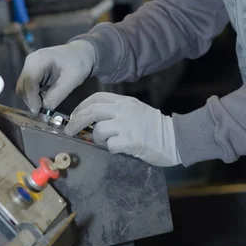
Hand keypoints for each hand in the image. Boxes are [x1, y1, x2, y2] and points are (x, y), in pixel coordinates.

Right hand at [16, 40, 95, 113]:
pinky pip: (28, 88)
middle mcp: (30, 62)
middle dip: (31, 101)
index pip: (29, 81)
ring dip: (32, 100)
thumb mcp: (72, 80)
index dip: (32, 99)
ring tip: (46, 104)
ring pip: (23, 89)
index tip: (40, 111)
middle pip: (22, 87)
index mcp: (39, 59)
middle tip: (44, 112)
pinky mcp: (32, 73)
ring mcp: (29, 67)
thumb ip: (57, 95)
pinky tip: (46, 98)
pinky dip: (35, 96)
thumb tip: (44, 111)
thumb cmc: (79, 63)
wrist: (81, 53)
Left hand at [64, 92, 180, 166]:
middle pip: (92, 111)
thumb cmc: (154, 126)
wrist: (174, 138)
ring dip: (97, 138)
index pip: (97, 97)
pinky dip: (111, 148)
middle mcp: (124, 110)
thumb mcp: (136, 110)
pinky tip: (119, 148)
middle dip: (77, 121)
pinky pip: (110, 145)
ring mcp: (127, 125)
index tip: (74, 115)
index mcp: (125, 101)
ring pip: (99, 129)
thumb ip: (117, 110)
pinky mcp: (130, 141)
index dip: (81, 106)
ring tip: (105, 142)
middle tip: (70, 129)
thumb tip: (94, 118)